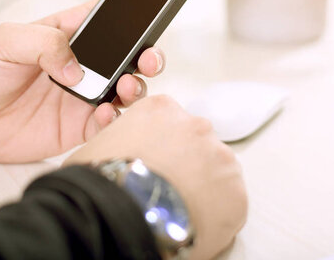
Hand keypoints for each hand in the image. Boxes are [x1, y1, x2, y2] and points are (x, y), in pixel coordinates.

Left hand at [0, 0, 165, 162]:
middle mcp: (83, 64)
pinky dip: (114, 119)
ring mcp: (84, 95)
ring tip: (127, 87)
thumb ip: (42, 44)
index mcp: (67, 34)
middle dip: (146, 55)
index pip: (107, 19)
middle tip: (148, 59)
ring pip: (127, 89)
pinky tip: (104, 113)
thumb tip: (75, 67)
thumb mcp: (4, 41)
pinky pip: (108, 123)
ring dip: (136, 87)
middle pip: (127, 56)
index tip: (147, 17)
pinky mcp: (79, 125)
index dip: (130, 17)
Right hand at [65, 95, 247, 259]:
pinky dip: (214, 215)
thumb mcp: (98, 145)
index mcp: (161, 109)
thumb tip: (117, 153)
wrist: (118, 214)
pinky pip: (228, 204)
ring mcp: (220, 157)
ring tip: (175, 211)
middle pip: (195, 146)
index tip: (154, 165)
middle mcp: (196, 126)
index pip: (169, 124)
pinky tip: (190, 224)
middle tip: (163, 190)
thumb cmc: (103, 180)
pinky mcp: (235, 192)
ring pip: (216, 173)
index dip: (161, 148)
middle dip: (184, 165)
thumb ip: (119, 140)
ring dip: (201, 188)